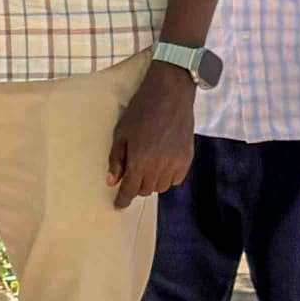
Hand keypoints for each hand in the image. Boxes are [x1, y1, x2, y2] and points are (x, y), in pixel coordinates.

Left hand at [108, 60, 194, 206]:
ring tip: (148, 166)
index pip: (130, 189)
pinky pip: (176, 179)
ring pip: (161, 187)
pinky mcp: (187, 158)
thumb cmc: (141, 111)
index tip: (118, 205)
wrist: (170, 94)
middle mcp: (159, 165)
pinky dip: (168, 177)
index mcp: (139, 160)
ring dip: (152, 182)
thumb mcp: (121, 133)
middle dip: (136, 186)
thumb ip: (116, 159)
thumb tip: (112, 182)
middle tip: (132, 174)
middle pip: (145, 190)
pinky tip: (163, 164)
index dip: (123, 200)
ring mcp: (176, 163)